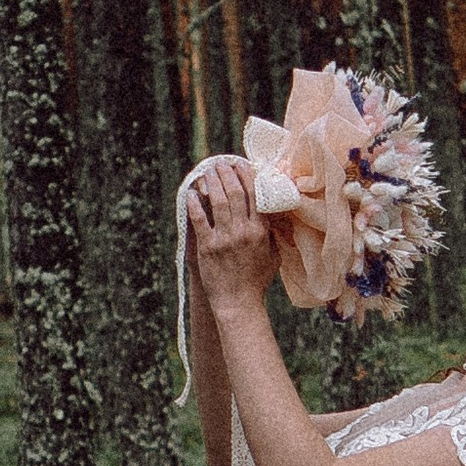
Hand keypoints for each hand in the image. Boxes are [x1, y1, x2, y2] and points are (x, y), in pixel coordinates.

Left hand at [185, 156, 276, 315]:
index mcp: (260, 231)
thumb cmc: (256, 281)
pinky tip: (191, 193)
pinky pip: (199, 219)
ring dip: (211, 182)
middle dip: (226, 173)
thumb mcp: (273, 257)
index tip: (240, 164)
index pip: (254, 195)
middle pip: (234, 192)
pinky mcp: (207, 246)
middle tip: (221, 163)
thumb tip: (274, 217)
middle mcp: (243, 231)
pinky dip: (195, 204)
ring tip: (207, 171)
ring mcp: (224, 238)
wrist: (238, 302)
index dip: (246, 176)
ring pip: (217, 201)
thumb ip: (273, 235)